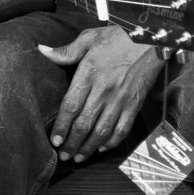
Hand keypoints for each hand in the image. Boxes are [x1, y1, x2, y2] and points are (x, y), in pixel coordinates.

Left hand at [39, 27, 163, 162]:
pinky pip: (122, 128)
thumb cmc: (119, 37)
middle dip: (72, 143)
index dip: (61, 127)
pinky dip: (112, 141)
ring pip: (102, 131)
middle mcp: (103, 90)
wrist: (151, 39)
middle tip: (63, 155)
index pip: (70, 106)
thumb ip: (66, 50)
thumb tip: (42, 51)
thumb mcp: (90, 38)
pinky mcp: (134, 104)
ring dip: (89, 147)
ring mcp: (120, 99)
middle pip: (84, 124)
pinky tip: (102, 147)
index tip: (54, 140)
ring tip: (78, 157)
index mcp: (89, 74)